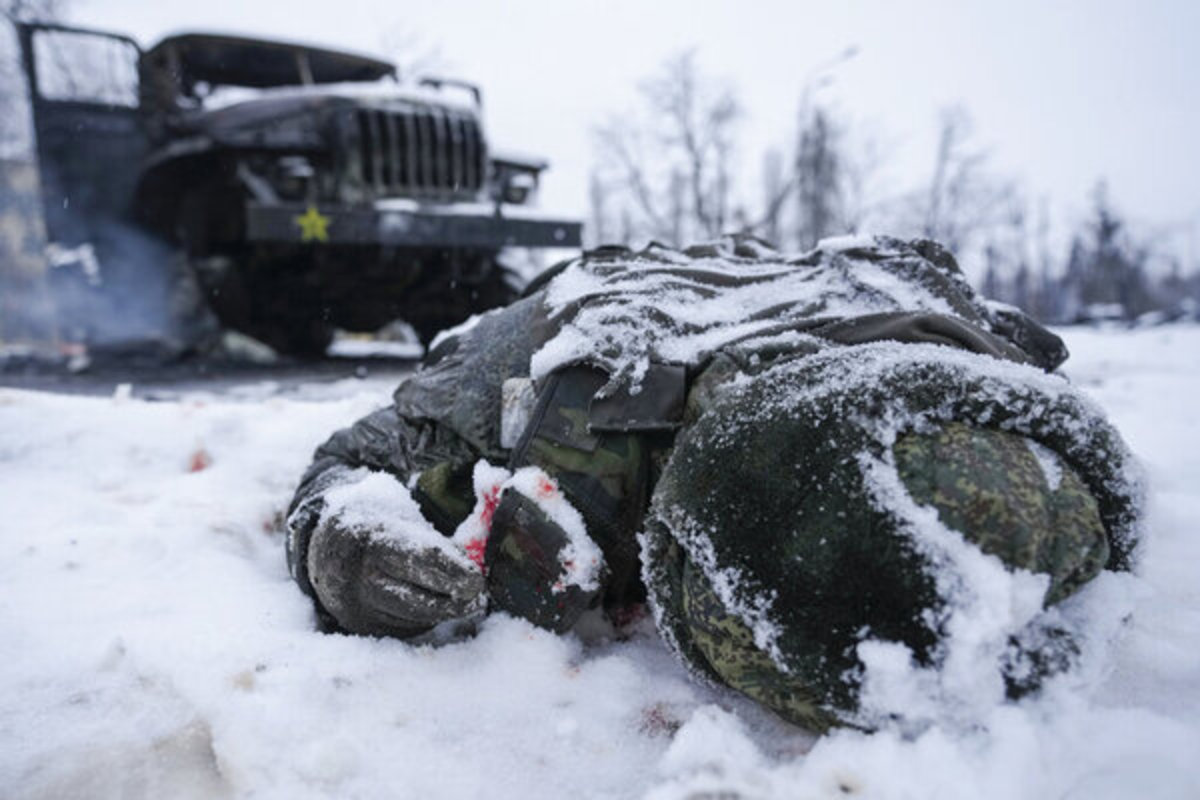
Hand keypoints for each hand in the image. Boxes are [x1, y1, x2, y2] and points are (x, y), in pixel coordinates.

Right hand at [307, 513, 484, 637]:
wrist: (329, 546)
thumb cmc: (379, 530)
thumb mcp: (401, 523)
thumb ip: (433, 547)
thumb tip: (470, 574)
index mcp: (371, 538)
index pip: (417, 558)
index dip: (451, 571)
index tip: (476, 580)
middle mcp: (359, 576)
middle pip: (416, 598)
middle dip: (453, 601)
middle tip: (479, 597)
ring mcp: (357, 606)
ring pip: (414, 618)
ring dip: (444, 612)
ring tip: (467, 602)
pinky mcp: (362, 627)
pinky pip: (404, 627)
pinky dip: (425, 619)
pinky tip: (436, 606)